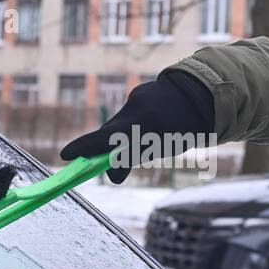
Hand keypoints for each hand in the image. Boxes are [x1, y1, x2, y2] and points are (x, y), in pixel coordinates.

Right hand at [60, 70, 214, 183]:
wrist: (202, 94)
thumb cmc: (183, 128)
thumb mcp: (164, 147)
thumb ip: (135, 157)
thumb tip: (112, 176)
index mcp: (146, 125)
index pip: (108, 139)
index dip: (85, 148)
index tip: (66, 155)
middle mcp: (137, 108)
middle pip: (109, 134)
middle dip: (100, 147)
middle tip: (89, 158)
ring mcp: (136, 97)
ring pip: (120, 124)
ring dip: (123, 136)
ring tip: (148, 138)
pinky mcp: (138, 92)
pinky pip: (129, 113)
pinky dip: (134, 123)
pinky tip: (152, 123)